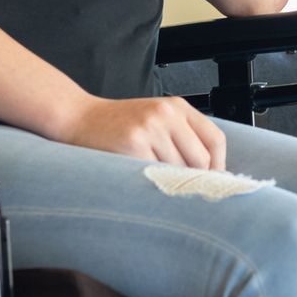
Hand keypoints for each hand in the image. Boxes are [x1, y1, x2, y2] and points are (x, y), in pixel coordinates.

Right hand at [61, 93, 228, 169]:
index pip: (215, 139)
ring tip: (154, 182)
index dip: (218, 165)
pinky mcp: (133, 145)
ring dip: (169, 182)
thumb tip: (209, 173)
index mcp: (177, 107)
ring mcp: (150, 128)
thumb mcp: (155, 119)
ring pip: (178, 170)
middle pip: (200, 159)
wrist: (78, 118)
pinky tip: (141, 181)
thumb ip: (181, 136)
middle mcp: (166, 114)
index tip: (212, 181)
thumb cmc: (118, 123)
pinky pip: (155, 175)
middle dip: (194, 179)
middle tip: (182, 190)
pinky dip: (152, 183)